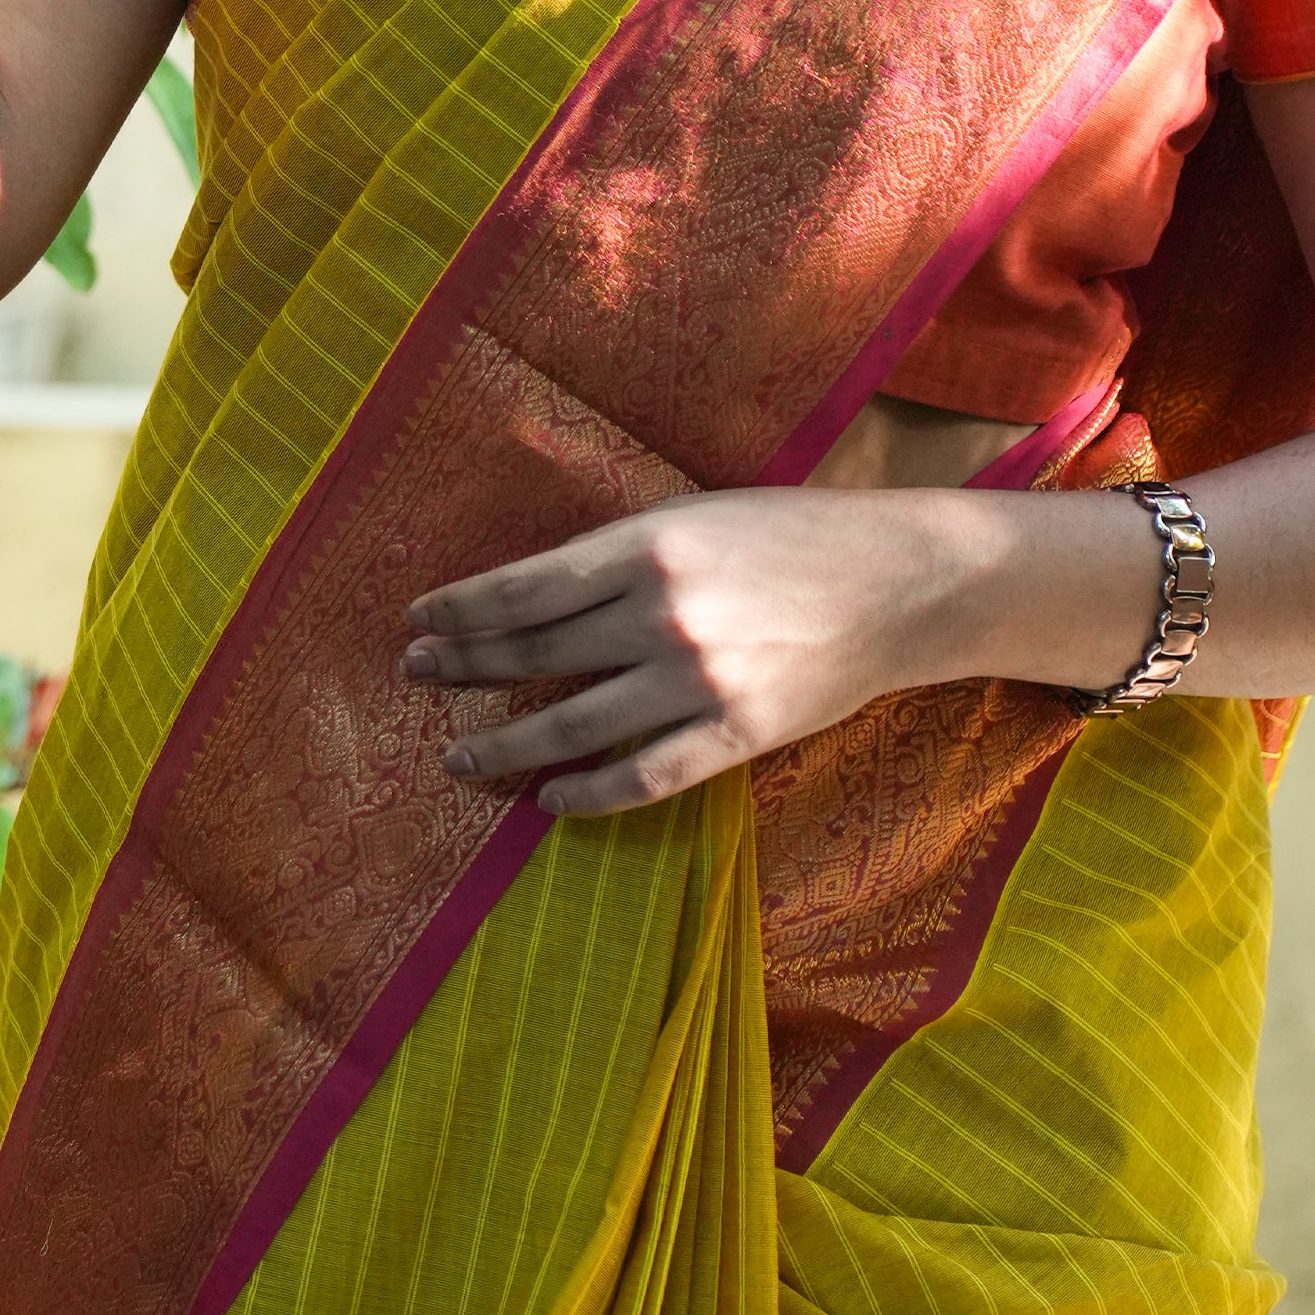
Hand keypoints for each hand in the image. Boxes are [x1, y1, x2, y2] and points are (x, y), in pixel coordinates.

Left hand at [401, 489, 988, 816]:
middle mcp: (661, 615)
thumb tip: (532, 590)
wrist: (899, 583)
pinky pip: (642, 777)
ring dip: (502, 744)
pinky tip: (549, 799)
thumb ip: (619, 551)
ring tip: (456, 756)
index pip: (521, 589)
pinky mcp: (734, 734)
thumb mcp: (696, 515)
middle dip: (461, 666)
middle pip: (531, 653)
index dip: (459, 609)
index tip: (418, 619)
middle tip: (416, 675)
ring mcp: (697, 681)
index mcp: (644, 548)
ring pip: (570, 726)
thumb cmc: (791, 536)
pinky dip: (587, 794)